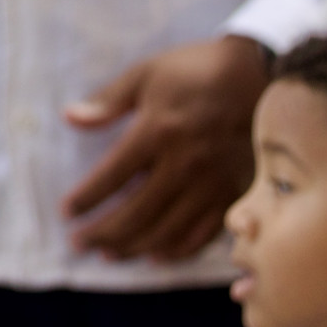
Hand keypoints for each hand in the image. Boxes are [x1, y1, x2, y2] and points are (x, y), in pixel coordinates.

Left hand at [60, 34, 270, 262]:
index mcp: (158, 133)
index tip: (67, 212)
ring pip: (168, 230)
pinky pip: (204, 233)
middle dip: (103, 233)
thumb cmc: (197, 72)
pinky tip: (158, 255)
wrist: (259, 76)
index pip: (112, 178)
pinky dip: (178, 250)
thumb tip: (70, 118)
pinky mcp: (234, 193)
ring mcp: (212, 183)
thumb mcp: (147, 74)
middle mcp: (184, 165)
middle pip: (136, 213)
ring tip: (110, 254)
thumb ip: (109, 101)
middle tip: (80, 243)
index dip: (86, 200)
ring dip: (135, 247)